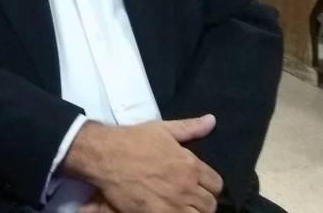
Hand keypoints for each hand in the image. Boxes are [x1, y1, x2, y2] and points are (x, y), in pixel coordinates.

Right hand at [65, 115, 222, 212]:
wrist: (105, 155)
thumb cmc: (133, 140)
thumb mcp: (163, 129)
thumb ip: (190, 127)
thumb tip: (212, 120)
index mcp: (191, 166)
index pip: (216, 184)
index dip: (209, 185)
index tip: (199, 184)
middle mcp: (186, 188)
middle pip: (209, 205)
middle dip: (202, 200)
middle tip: (189, 196)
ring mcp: (171, 205)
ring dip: (191, 211)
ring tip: (179, 205)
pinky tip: (167, 209)